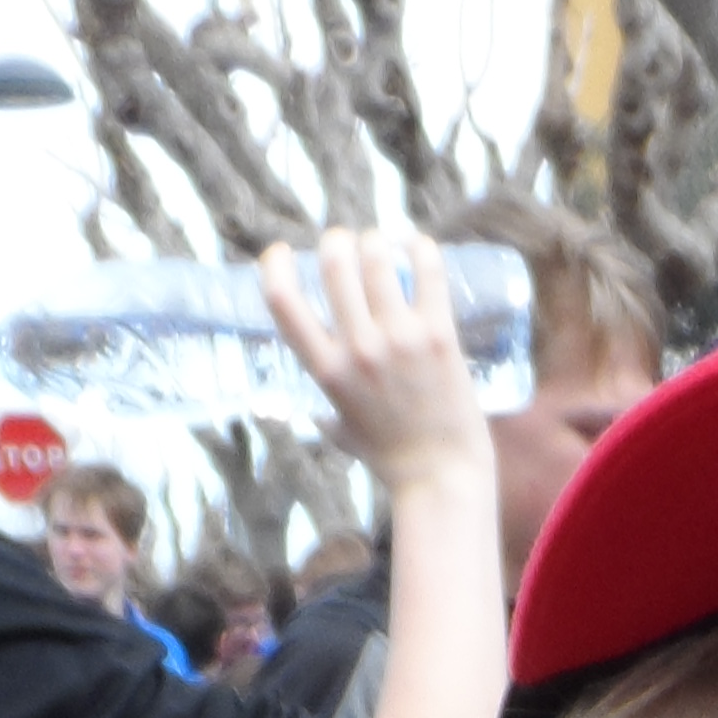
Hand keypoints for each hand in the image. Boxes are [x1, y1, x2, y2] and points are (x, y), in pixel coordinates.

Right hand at [262, 227, 492, 497]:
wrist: (441, 476)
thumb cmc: (390, 457)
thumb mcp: (339, 431)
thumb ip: (321, 407)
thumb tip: (302, 404)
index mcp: (327, 371)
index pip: (283, 301)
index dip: (275, 265)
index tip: (281, 253)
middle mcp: (359, 350)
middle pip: (334, 264)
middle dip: (336, 241)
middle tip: (346, 243)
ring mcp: (400, 340)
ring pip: (377, 258)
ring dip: (375, 241)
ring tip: (380, 244)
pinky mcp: (439, 336)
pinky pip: (428, 272)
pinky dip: (420, 248)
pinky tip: (417, 244)